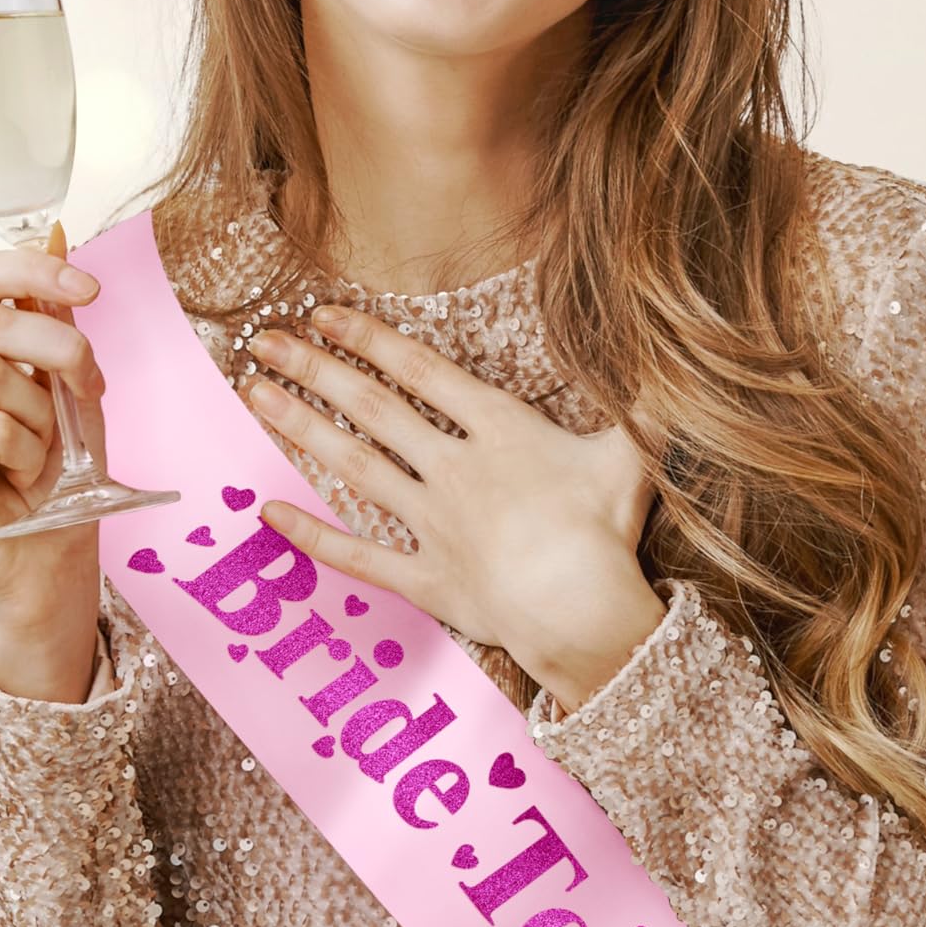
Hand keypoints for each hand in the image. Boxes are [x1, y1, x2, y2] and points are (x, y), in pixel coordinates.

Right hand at [0, 232, 108, 641]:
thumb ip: (54, 323)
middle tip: (84, 391)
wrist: (47, 564)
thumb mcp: (67, 390)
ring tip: (38, 451)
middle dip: (60, 352)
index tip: (90, 289)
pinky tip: (17, 479)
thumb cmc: (54, 479)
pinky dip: (26, 453)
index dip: (34, 269)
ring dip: (40, 414)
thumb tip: (58, 236)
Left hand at [238, 300, 665, 704]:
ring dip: (300, 427)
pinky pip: (357, 555)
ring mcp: (433, 525)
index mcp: (499, 433)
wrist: (584, 612)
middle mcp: (454, 470)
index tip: (322, 313)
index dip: (369, 338)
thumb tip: (671, 362)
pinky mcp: (425, 579)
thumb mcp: (633, 455)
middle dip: (315, 368)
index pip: (421, 373)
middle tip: (263, 339)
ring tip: (253, 393)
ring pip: (353, 467)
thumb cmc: (609, 533)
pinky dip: (311, 535)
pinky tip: (268, 512)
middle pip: (372, 409)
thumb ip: (643, 405)